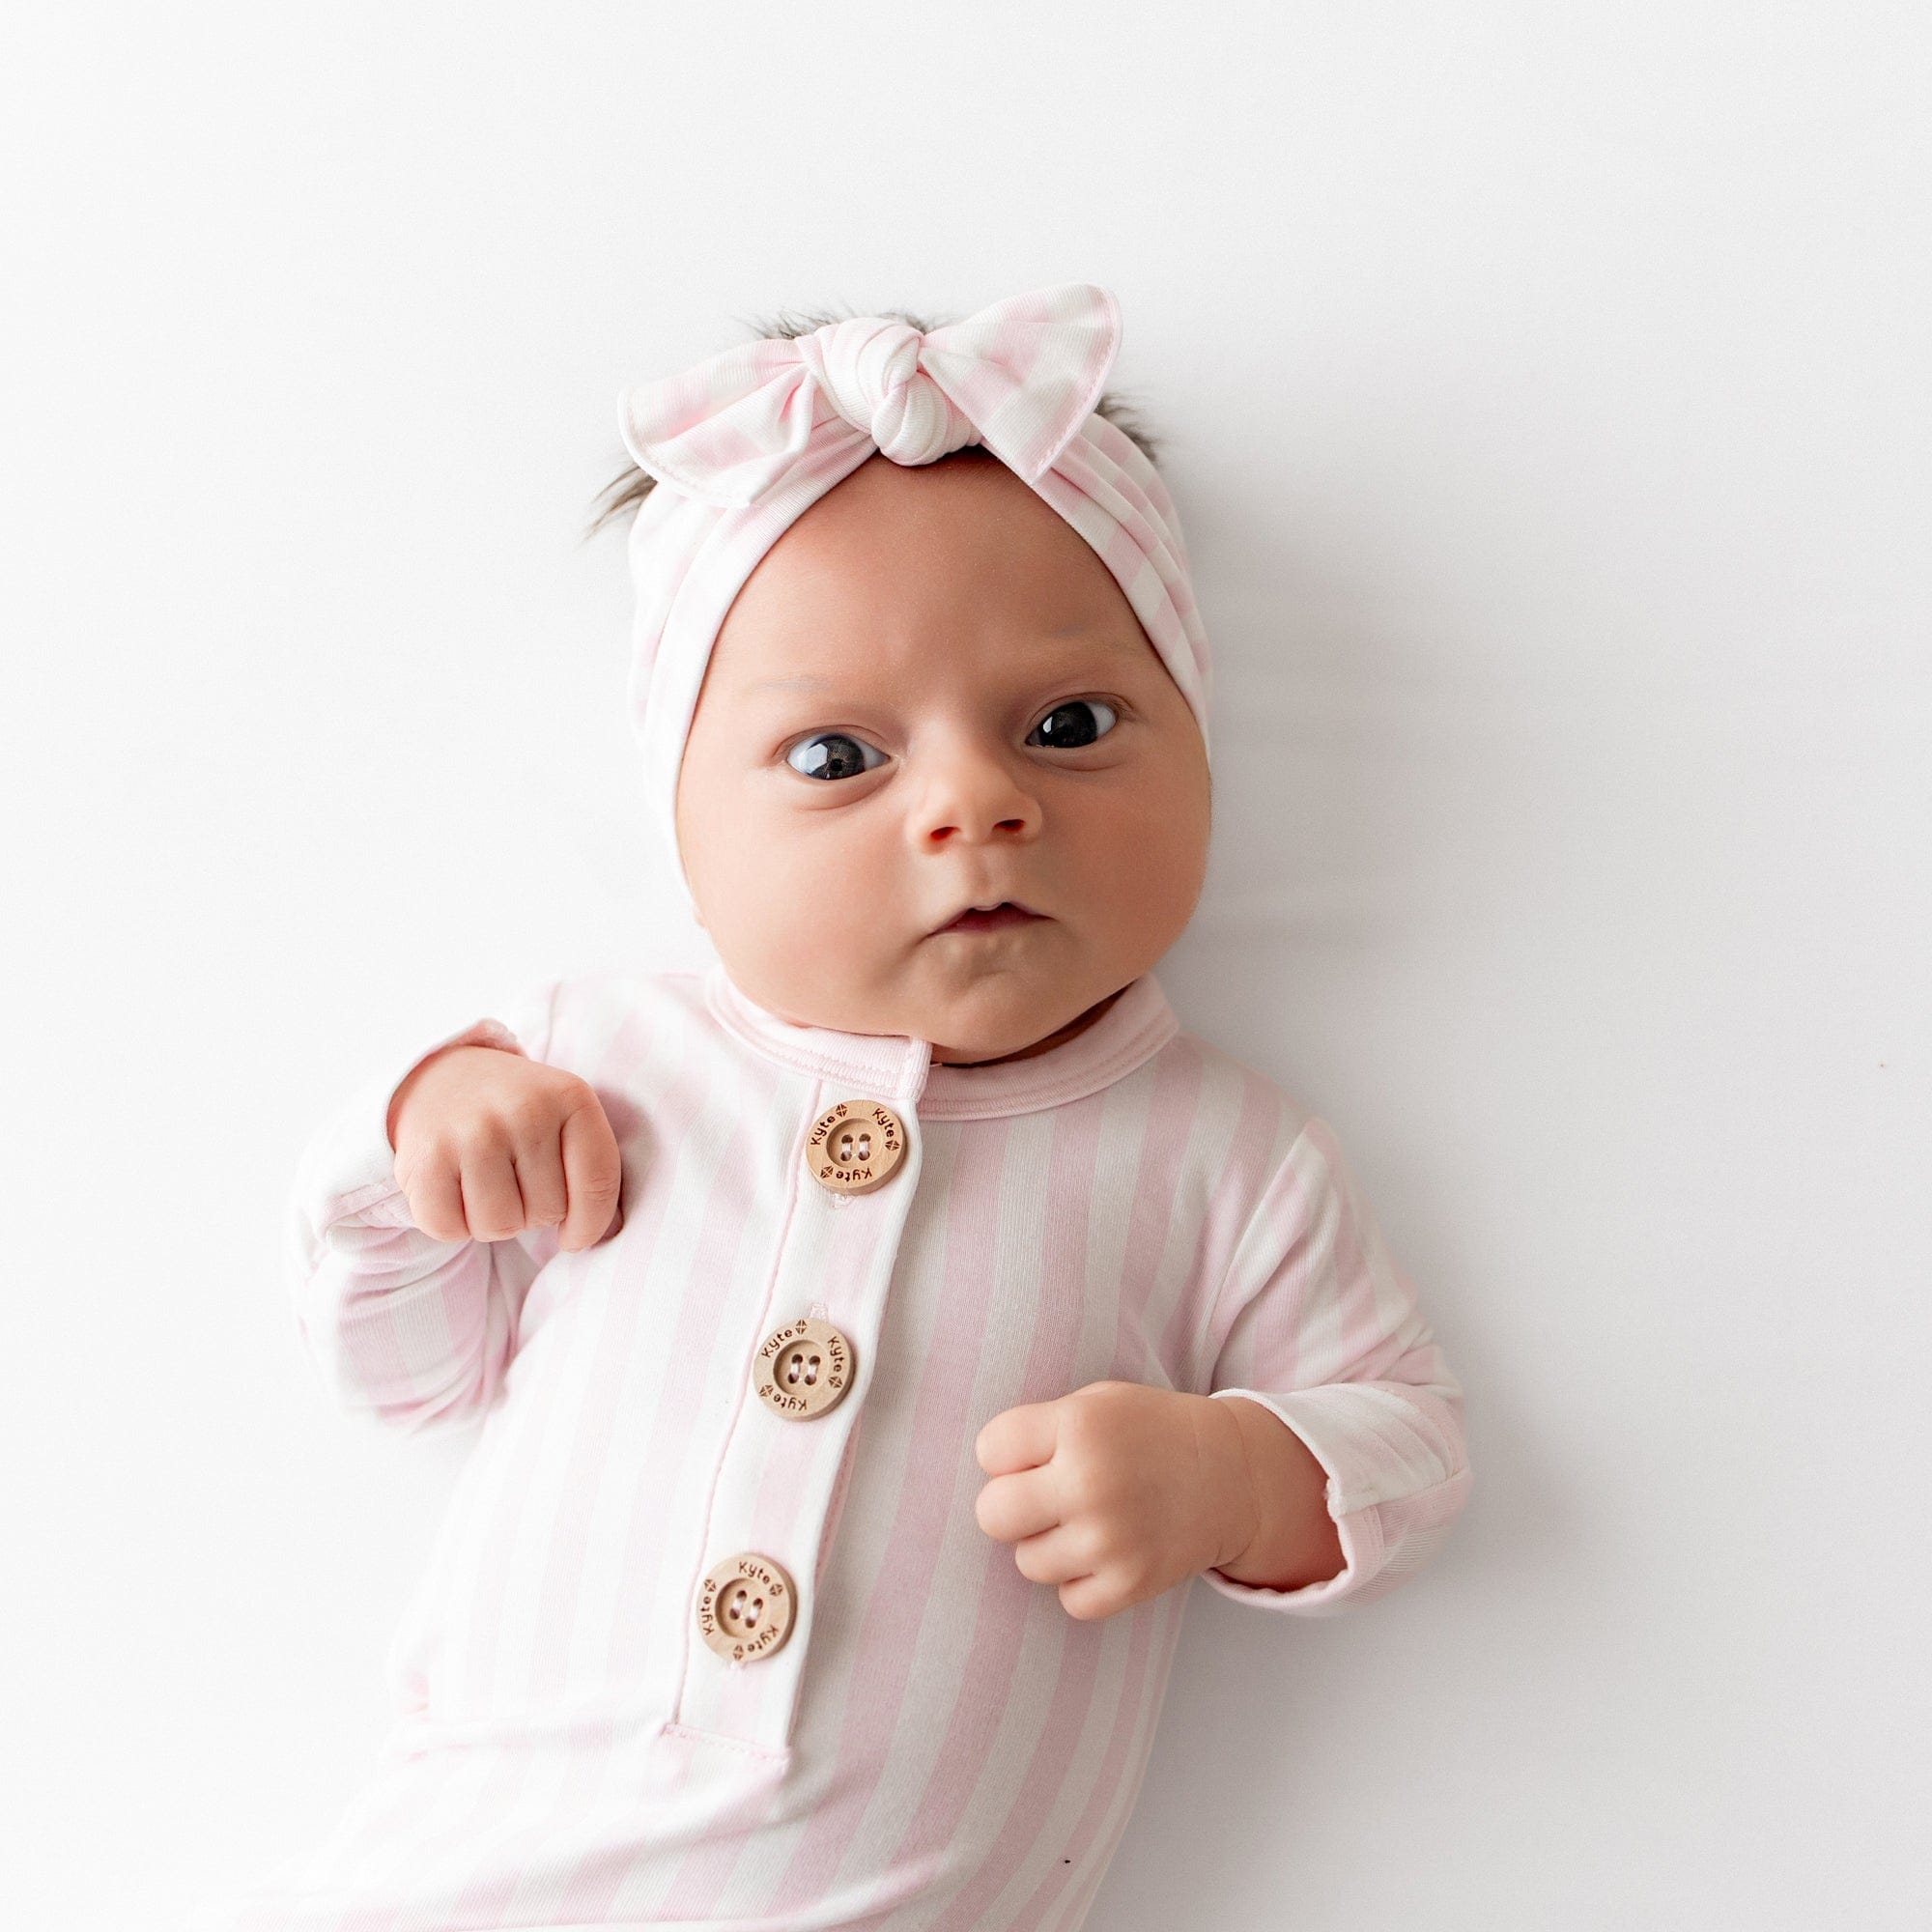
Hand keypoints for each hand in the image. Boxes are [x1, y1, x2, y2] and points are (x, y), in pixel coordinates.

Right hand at [386, 1044, 624, 1252]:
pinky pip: (449, 1230)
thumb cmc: (516, 1113)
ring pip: (500, 1227)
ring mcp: (473, 1132)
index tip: (574, 1236)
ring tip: (486, 1185)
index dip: (590, 1224)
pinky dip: (451, 1224)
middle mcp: (524, 1110)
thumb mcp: (566, 1117)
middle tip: (514, 1180)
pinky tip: (453, 1188)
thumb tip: (605, 1234)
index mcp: (571, 1098)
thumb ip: (593, 1170)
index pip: (598, 1183)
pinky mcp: (426, 1158)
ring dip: (493, 1222)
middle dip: (533, 1212)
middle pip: (547, 1213)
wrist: (439, 1077)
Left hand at [972, 1380, 1253, 1621]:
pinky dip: (1081, 1583)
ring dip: (1047, 1545)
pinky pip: (1068, 1600)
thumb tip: (978, 1478)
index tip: (1034, 1456)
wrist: (1232, 1474)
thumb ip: (1039, 1430)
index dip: (1007, 1456)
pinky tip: (1105, 1553)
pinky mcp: (1132, 1583)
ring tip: (1084, 1522)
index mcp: (1079, 1426)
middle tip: (1044, 1499)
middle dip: (1011, 1507)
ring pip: (1027, 1562)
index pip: (990, 1450)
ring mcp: (1112, 1539)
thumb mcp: (1096, 1404)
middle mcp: (1091, 1482)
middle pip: (993, 1514)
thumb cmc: (1147, 1433)